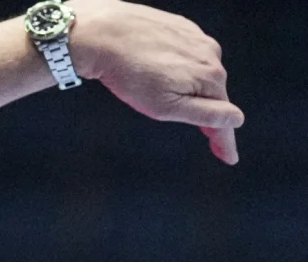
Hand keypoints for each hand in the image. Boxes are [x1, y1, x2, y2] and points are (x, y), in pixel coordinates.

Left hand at [69, 0, 243, 163]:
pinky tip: (162, 73)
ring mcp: (195, 37)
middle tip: (204, 137)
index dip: (225, 140)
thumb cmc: (129, 73)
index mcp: (210, 77)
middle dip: (208, 114)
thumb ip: (205, 115)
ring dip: (191, 89)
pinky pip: (186, 54)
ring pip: (200, 72)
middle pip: (214, 93)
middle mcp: (210, 54)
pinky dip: (180, 68)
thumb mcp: (167, 107)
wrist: (104, 35)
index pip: (224, 116)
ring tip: (168, 98)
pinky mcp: (180, 27)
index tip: (228, 156)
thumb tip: (234, 120)